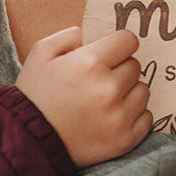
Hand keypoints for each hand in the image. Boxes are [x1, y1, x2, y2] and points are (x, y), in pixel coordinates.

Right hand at [15, 27, 150, 166]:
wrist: (29, 140)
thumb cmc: (34, 93)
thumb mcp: (40, 53)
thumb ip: (68, 36)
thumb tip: (90, 35)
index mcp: (89, 63)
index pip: (128, 40)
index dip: (118, 44)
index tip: (110, 52)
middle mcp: (108, 88)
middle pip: (135, 66)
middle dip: (119, 68)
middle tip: (98, 79)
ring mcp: (119, 116)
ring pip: (143, 90)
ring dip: (128, 91)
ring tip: (104, 99)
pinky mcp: (125, 140)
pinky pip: (146, 117)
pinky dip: (133, 115)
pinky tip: (111, 115)